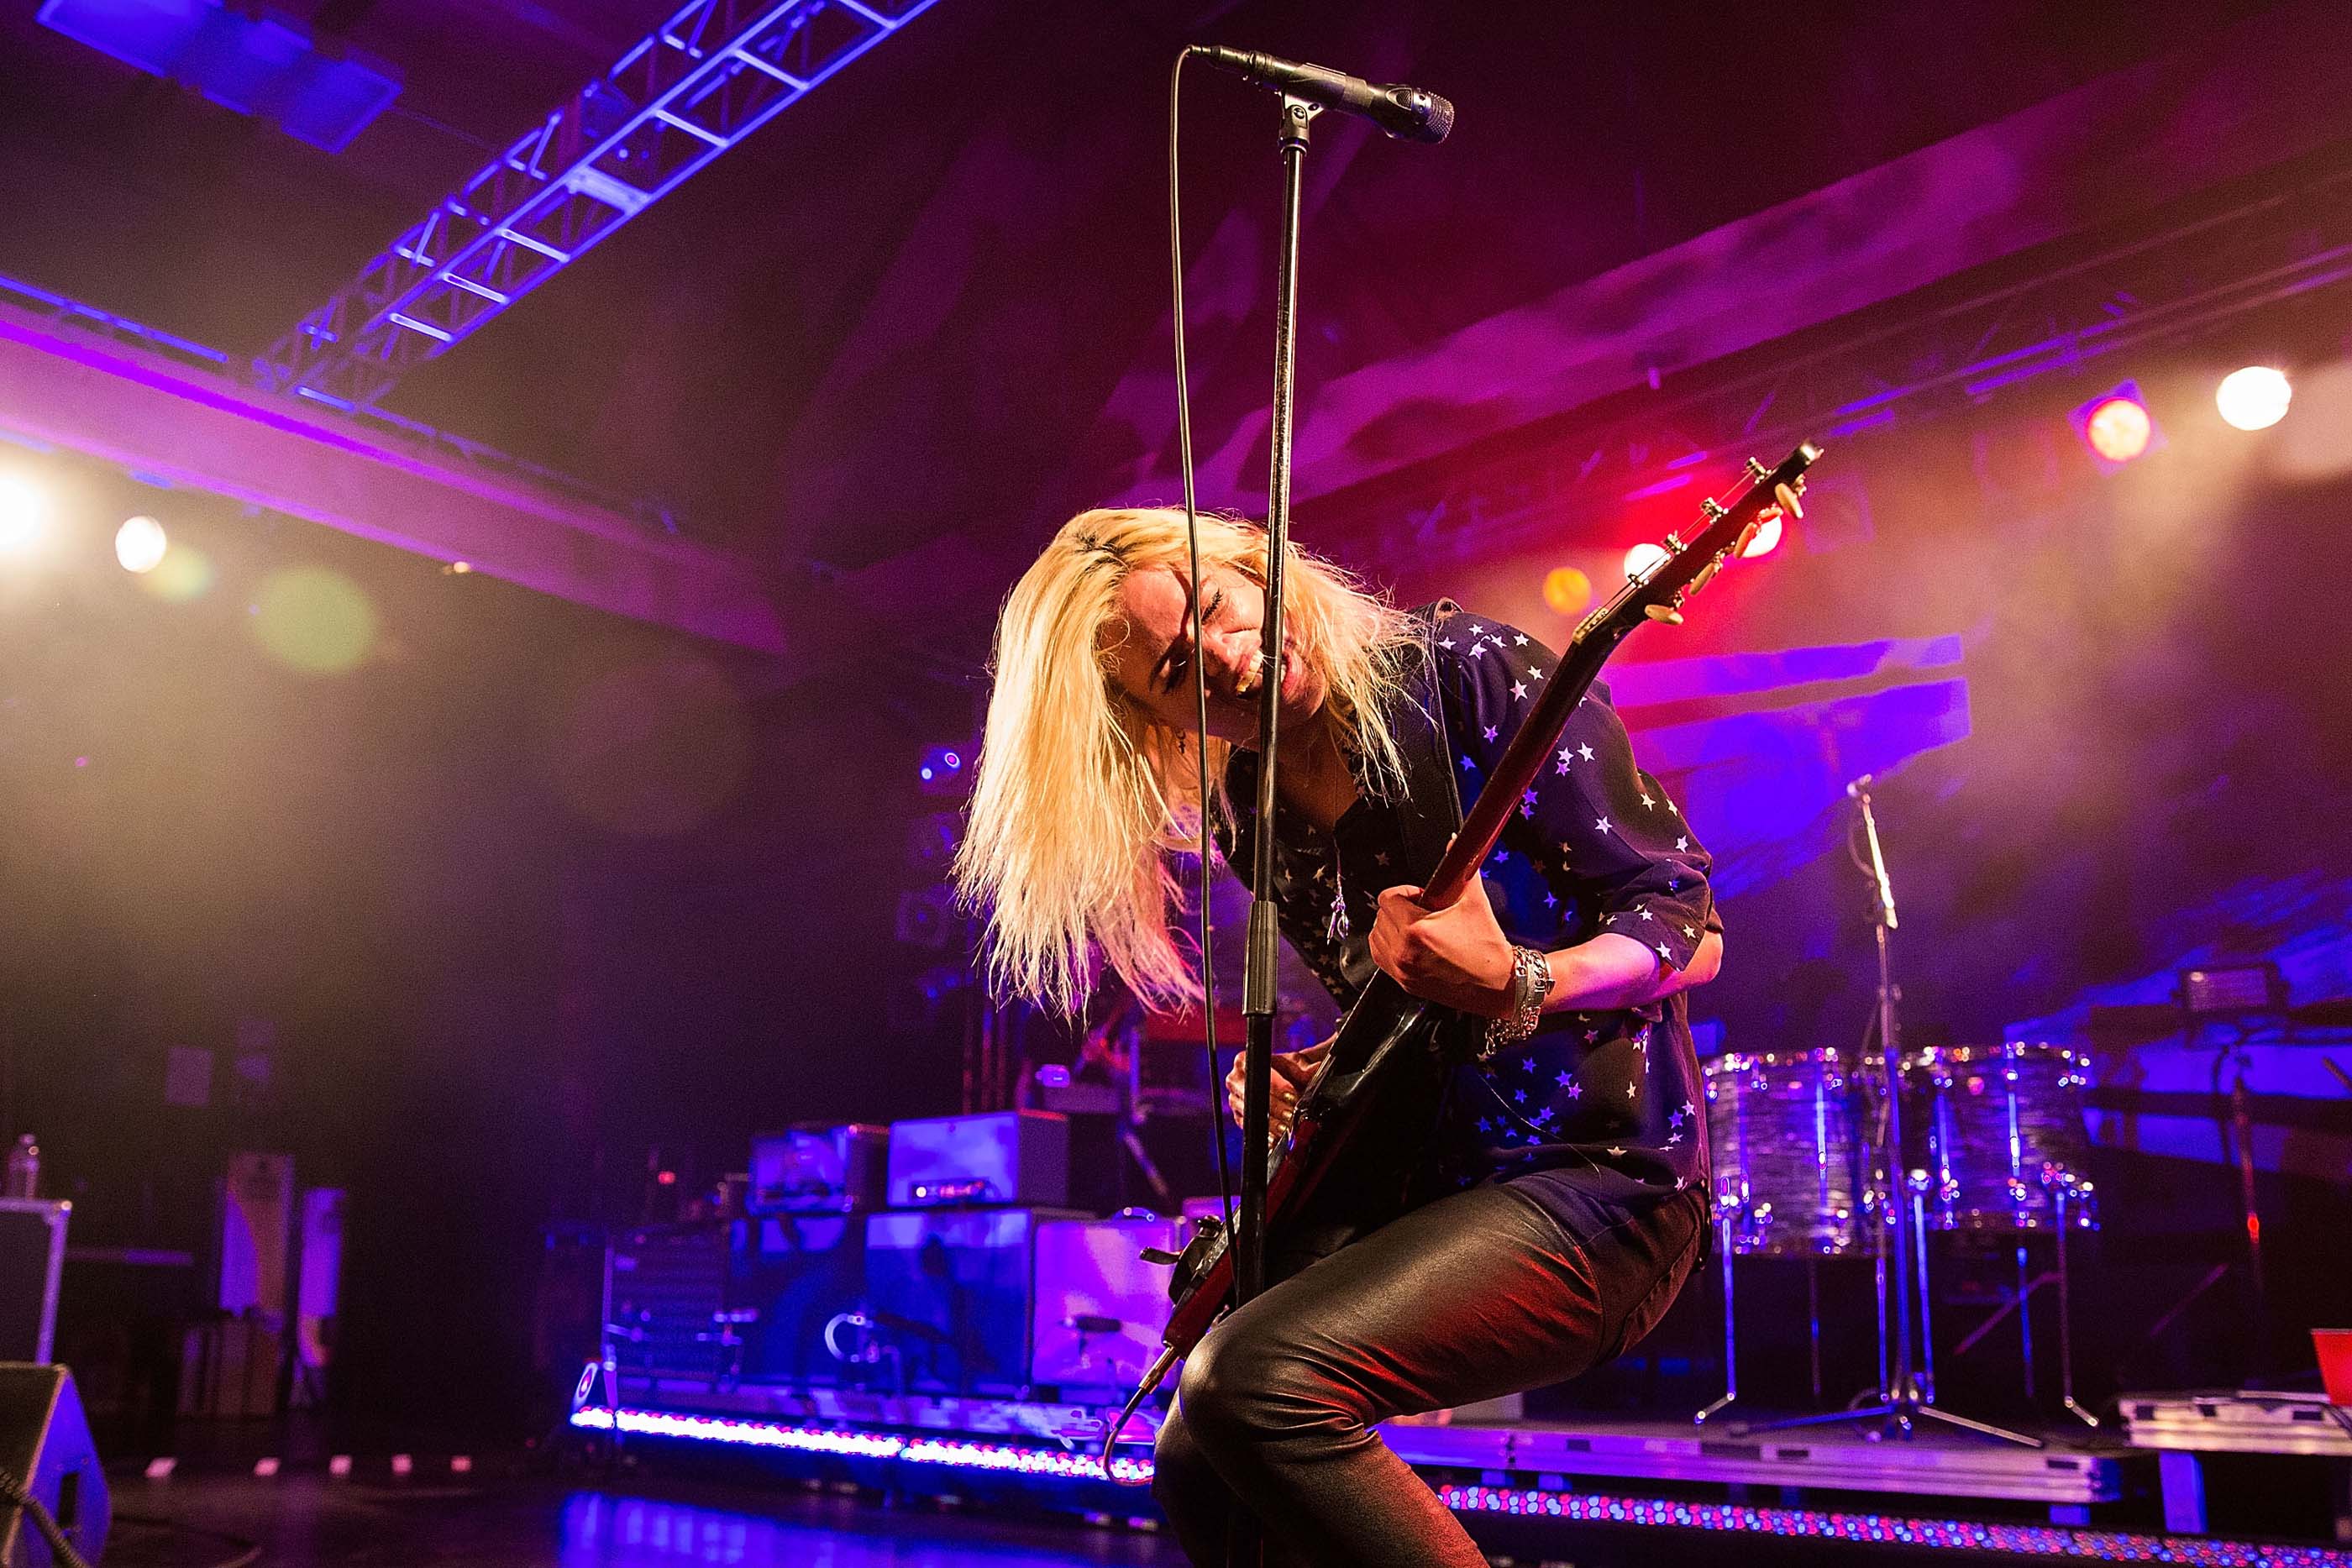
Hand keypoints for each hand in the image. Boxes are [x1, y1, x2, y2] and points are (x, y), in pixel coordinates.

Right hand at [1225, 1037, 1331, 1143]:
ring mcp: (1235, 1100)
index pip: (1260, 1076)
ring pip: (1251, 1114)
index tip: (1292, 1096)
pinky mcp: (1239, 1117)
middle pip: (1253, 1097)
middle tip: (1291, 1114)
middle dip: (1275, 1107)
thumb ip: (1304, 1068)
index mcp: (1244, 1061)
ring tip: (1287, 1127)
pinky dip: (1265, 1134)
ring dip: (1271, 1123)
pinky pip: (1250, 1128)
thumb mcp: (1295, 1064)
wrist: (1283, 1080)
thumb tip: (1315, 1069)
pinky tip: (1278, 1136)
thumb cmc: (1286, 1069)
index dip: (1277, 1088)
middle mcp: (1235, 1080)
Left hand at [1368, 874, 1518, 1016]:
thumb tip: (1454, 843)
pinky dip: (1389, 947)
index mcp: (1415, 929)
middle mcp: (1403, 951)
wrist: (1497, 983)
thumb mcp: (1474, 901)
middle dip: (1399, 909)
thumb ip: (1461, 869)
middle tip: (1422, 911)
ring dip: (1391, 928)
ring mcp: (1402, 970)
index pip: (1388, 898)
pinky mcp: (1404, 983)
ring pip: (1376, 938)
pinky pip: (1381, 958)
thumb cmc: (1487, 947)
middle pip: (1381, 916)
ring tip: (1415, 927)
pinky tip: (1409, 944)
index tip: (1421, 896)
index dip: (1405, 892)